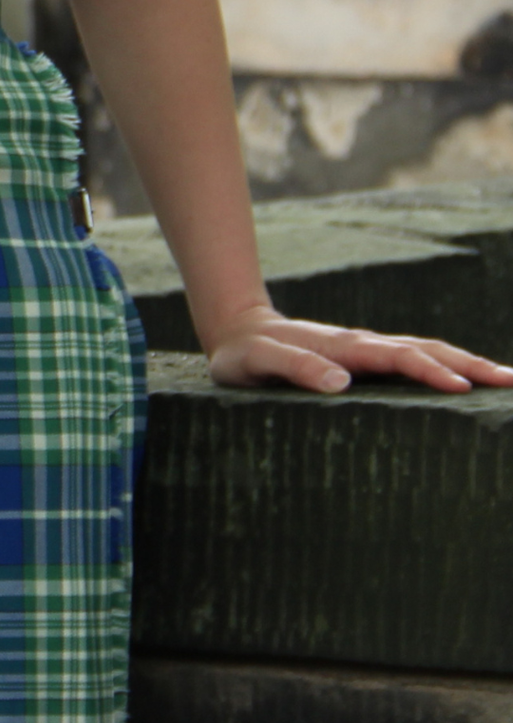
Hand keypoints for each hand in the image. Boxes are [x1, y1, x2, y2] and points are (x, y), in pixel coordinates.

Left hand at [205, 304, 512, 395]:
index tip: (463, 389)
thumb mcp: (257, 361)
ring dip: (465, 364)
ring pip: (425, 352)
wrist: (237, 333)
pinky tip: (466, 385)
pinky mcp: (366, 362)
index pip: (395, 357)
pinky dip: (445, 369)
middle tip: (512, 382)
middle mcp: (361, 345)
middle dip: (469, 365)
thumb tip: (342, 383)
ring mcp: (367, 352)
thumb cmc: (244, 354)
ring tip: (506, 380)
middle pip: (425, 350)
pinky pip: (413, 362)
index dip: (429, 371)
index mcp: (341, 347)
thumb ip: (293, 367)